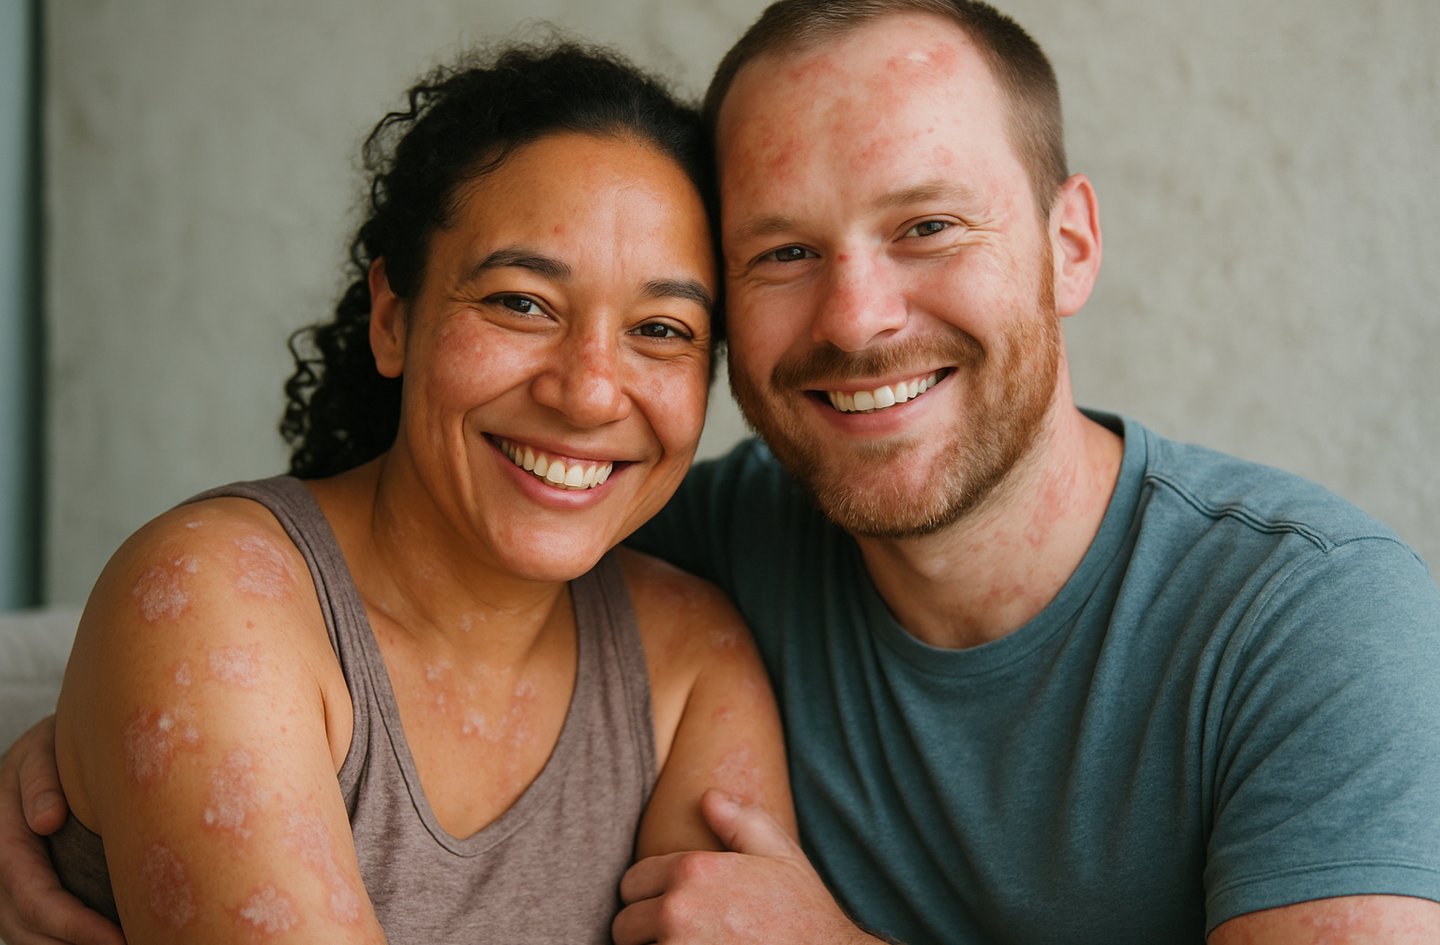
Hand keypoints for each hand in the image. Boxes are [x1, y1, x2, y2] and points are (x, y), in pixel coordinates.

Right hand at [0, 715, 123, 944]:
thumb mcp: (42, 749)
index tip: (116, 938)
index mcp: (2, 835)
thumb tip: (46, 821)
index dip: (72, 923)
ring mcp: (7, 883)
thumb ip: (40, 780)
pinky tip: (104, 942)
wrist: (49, 752)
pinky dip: (64, 942)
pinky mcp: (26, 888)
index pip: (33, 894)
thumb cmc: (54, 747)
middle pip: (27, 926)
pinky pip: (36, 929)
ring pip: (26, 936)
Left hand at [614, 789, 882, 944]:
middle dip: (645, 928)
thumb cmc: (803, 913)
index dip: (649, 894)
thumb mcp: (779, 855)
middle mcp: (677, 912)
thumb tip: (709, 798)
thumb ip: (739, 821)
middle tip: (678, 933)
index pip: (631, 883)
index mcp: (692, 872)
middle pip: (624, 925)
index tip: (672, 904)